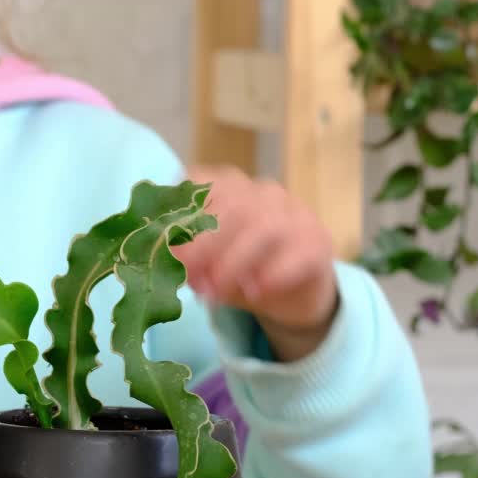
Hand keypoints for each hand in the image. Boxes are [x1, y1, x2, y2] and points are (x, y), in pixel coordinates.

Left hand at [172, 165, 338, 360]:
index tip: (164, 247)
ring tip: (215, 292)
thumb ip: (186, 257)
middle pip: (233, 206)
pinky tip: (255, 292)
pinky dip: (274, 272)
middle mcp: (264, 194)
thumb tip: (159, 259)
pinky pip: (299, 253)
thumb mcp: (208, 264)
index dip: (181, 215)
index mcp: (232, 188)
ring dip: (234, 262)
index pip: (202, 183)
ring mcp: (295, 216)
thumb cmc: (244, 271)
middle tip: (188, 278)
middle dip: (205, 244)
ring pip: (265, 227)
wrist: (297, 294)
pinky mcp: (318, 244)